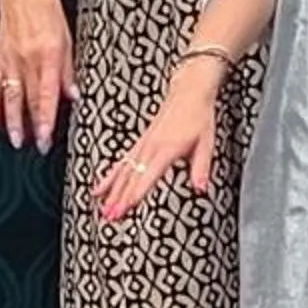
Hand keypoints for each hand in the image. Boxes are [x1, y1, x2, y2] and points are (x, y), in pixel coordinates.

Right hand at [0, 0, 73, 152]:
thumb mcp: (67, 36)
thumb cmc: (46, 7)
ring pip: (9, 97)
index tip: (46, 137)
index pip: (46, 94)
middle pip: (28, 99)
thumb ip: (69, 69)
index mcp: (48, 54)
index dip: (46, 119)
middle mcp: (27, 59)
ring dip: (12, 121)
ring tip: (16, 140)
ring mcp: (9, 59)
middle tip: (37, 146)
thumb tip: (74, 95)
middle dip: (32, 125)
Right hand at [89, 70, 222, 221]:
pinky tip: (100, 188)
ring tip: (102, 208)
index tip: (126, 209)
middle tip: (110, 217)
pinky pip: (122, 161)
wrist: (190, 90)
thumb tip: (201, 188)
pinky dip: (110, 176)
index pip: (147, 176)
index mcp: (167, 148)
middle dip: (119, 198)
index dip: (135, 194)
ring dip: (112, 190)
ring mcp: (143, 143)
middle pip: (131, 177)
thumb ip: (201, 168)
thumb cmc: (199, 116)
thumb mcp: (207, 143)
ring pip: (123, 170)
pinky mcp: (141, 141)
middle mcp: (151, 146)